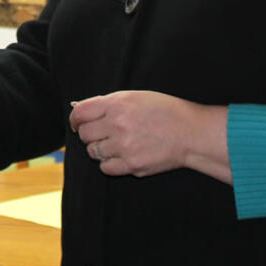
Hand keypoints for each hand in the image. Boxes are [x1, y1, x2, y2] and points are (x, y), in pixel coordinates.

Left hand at [69, 91, 229, 183]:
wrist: (190, 133)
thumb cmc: (165, 111)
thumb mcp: (134, 96)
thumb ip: (107, 103)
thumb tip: (79, 110)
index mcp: (117, 104)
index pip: (80, 113)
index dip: (75, 119)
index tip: (76, 124)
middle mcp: (117, 125)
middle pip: (84, 134)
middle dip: (89, 134)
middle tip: (100, 134)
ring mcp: (124, 147)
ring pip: (93, 152)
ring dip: (99, 149)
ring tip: (115, 144)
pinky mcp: (132, 165)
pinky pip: (105, 168)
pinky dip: (109, 163)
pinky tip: (120, 156)